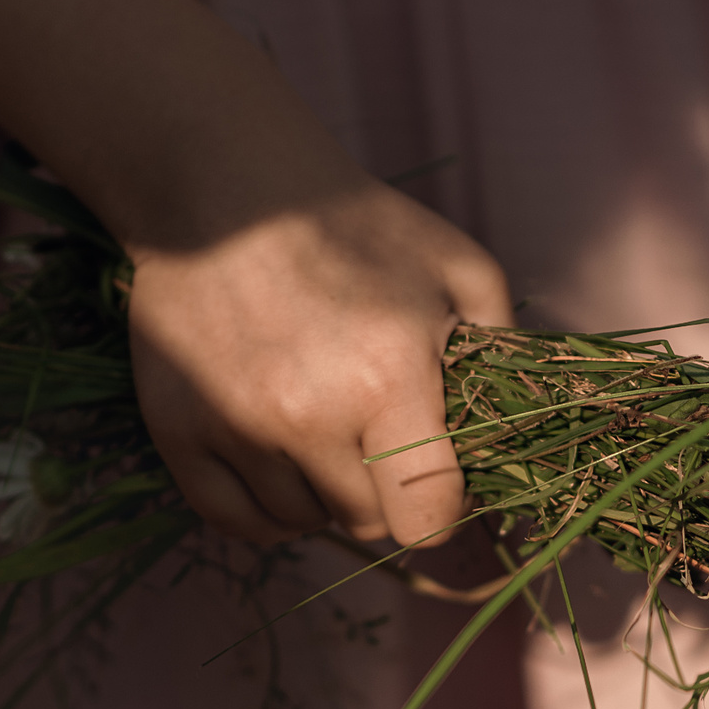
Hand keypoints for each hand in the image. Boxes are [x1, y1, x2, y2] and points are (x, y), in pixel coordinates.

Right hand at [0, 0, 510, 548]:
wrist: (223, 185)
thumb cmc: (354, 224)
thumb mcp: (458, 265)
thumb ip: (503, 353)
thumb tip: (530, 431)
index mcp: (388, 373)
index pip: (427, 515)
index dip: (444, 507)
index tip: (441, 479)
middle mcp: (308, 412)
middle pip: (368, 522)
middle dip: (387, 490)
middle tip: (380, 433)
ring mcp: (236, 427)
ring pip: (303, 523)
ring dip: (325, 492)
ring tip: (326, 424)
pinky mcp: (178, 432)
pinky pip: (237, 520)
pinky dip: (267, 507)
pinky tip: (283, 458)